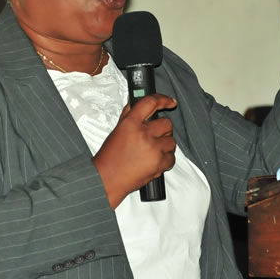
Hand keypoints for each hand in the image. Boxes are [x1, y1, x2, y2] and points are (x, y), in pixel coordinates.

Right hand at [93, 94, 176, 208]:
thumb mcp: (117, 130)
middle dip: (162, 129)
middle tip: (154, 135)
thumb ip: (129, 114)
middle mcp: (143, 134)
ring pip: (171, 141)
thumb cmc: (109, 157)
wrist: (107, 179)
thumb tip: (136, 101)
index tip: (169, 102)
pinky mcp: (159, 164)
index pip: (150, 102)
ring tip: (152, 150)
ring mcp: (153, 149)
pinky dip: (166, 159)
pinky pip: (172, 157)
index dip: (163, 99)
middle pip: (166, 123)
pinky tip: (154, 159)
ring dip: (164, 144)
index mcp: (131, 123)